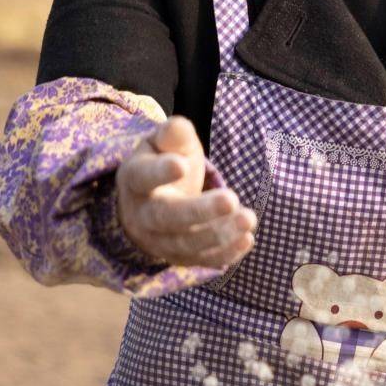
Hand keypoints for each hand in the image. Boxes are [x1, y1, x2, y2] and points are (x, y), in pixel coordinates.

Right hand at [114, 116, 255, 268]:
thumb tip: (180, 125)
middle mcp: (143, 214)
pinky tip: (247, 238)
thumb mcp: (164, 144)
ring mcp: (160, 241)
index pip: (143, 177)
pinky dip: (226, 254)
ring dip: (220, 234)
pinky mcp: (180, 258)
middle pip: (168, 217)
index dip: (160, 173)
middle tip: (231, 199)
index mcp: (136, 180)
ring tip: (249, 218)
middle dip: (200, 211)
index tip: (182, 165)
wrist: (151, 203)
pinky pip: (202, 260)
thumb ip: (173, 134)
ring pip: (187, 244)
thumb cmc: (163, 164)